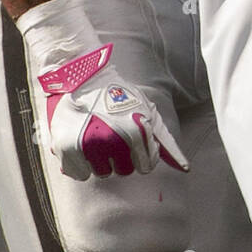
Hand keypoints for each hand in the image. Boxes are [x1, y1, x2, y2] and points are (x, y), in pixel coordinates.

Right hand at [19, 0, 188, 180]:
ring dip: (101, 160)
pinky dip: (81, 164)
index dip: (142, 153)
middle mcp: (112, 141)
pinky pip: (80, 174)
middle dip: (122, 158)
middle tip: (114, 137)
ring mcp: (87, 146)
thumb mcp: (148, 113)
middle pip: (124, 171)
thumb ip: (166, 142)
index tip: (134, 140)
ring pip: (102, 173)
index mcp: (135, 132)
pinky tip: (82, 143)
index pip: (146, 166)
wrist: (83, 77)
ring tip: (98, 137)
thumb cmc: (120, 96)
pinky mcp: (66, 149)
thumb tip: (185, 169)